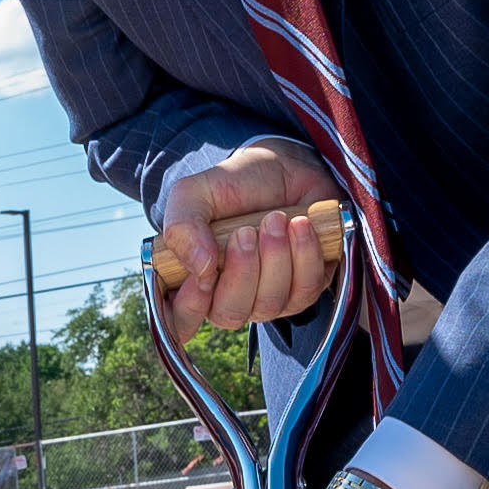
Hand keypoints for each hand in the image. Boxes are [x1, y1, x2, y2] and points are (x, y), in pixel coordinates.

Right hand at [157, 140, 338, 340]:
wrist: (285, 167)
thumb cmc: (235, 185)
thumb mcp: (195, 194)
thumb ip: (183, 227)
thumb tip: (201, 268)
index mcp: (195, 281)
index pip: (181, 321)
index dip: (190, 307)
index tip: (204, 273)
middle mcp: (230, 297)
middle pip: (231, 314)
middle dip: (242, 271)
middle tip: (247, 231)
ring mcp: (269, 299)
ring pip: (271, 303)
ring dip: (275, 257)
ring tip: (276, 218)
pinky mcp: (305, 289)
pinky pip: (307, 289)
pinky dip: (305, 255)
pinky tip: (301, 225)